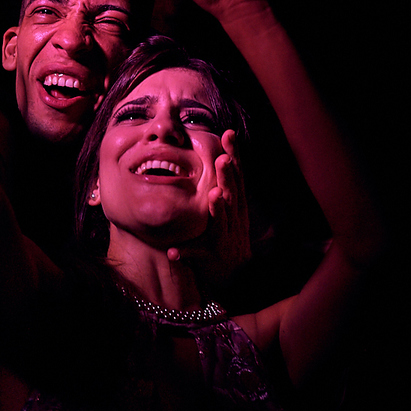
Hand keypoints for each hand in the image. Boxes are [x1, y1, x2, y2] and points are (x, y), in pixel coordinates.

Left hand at [168, 130, 250, 277]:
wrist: (237, 277)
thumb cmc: (227, 237)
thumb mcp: (228, 210)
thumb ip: (223, 186)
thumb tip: (221, 155)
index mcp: (235, 205)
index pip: (236, 176)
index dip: (234, 155)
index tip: (229, 133)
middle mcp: (233, 219)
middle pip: (232, 194)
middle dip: (228, 177)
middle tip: (224, 159)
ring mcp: (225, 239)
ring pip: (221, 222)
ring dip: (217, 209)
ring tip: (213, 195)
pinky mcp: (212, 258)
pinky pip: (198, 254)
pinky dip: (186, 252)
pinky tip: (174, 250)